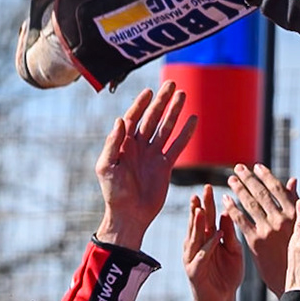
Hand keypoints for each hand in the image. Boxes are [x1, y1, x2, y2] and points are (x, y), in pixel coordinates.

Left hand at [96, 82, 197, 248]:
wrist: (129, 215)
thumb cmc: (113, 193)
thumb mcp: (106, 167)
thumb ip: (112, 144)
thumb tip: (120, 119)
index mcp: (123, 144)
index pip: (133, 118)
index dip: (141, 104)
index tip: (150, 91)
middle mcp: (138, 146)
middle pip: (152, 118)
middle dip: (162, 101)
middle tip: (172, 85)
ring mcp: (152, 155)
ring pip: (166, 128)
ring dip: (174, 112)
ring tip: (184, 95)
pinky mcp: (165, 166)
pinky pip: (177, 146)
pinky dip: (185, 134)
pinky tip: (193, 120)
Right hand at [183, 186, 243, 300]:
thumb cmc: (228, 275)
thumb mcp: (234, 251)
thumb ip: (230, 234)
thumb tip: (228, 211)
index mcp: (207, 239)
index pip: (206, 217)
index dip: (207, 203)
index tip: (209, 187)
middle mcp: (197, 246)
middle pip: (198, 224)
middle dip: (199, 207)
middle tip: (201, 191)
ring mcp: (193, 259)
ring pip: (194, 238)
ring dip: (197, 225)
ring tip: (199, 210)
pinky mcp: (194, 272)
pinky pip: (200, 257)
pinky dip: (207, 247)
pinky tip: (213, 237)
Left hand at [226, 164, 299, 293]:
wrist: (296, 281)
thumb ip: (297, 202)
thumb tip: (292, 181)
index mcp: (295, 213)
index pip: (277, 188)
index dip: (266, 175)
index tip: (256, 166)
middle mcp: (281, 219)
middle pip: (261, 193)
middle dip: (248, 178)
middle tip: (238, 168)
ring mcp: (268, 229)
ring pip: (250, 204)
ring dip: (239, 189)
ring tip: (230, 180)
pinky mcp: (256, 242)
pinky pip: (241, 221)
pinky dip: (232, 209)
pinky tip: (225, 200)